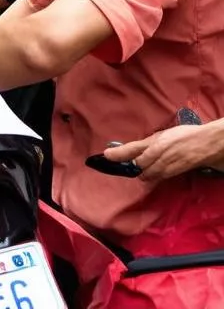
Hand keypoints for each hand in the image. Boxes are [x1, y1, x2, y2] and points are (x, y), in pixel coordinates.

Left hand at [103, 124, 223, 182]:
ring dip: (142, 172)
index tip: (106, 155)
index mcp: (154, 143)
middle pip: (138, 167)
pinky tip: (153, 170)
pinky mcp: (174, 173)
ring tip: (142, 167)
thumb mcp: (161, 135)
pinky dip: (153, 175)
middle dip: (131, 166)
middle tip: (128, 163)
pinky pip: (158, 177)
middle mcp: (158, 156)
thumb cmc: (182, 136)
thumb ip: (145, 144)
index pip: (131, 149)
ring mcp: (167, 166)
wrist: (205, 144)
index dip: (118, 154)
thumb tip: (129, 150)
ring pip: (147, 174)